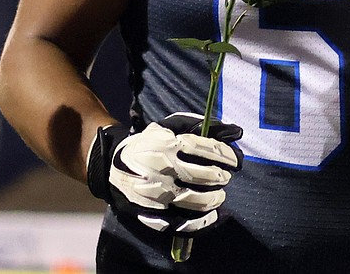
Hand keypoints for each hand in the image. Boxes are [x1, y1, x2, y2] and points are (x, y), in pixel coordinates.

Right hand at [87, 112, 242, 235]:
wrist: (112, 166)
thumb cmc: (150, 143)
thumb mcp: (171, 127)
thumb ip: (203, 126)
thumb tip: (237, 132)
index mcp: (167, 145)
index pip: (204, 149)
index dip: (225, 155)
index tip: (235, 161)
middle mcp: (161, 170)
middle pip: (202, 176)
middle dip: (221, 177)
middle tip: (225, 177)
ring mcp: (155, 194)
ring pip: (195, 201)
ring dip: (214, 199)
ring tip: (219, 195)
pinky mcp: (150, 213)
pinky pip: (180, 223)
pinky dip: (200, 222)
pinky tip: (211, 215)